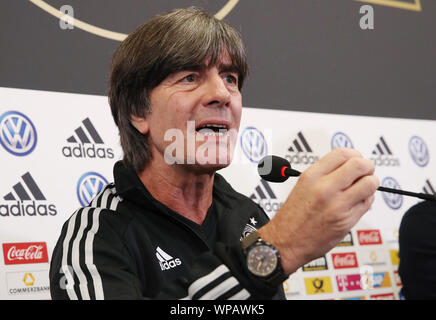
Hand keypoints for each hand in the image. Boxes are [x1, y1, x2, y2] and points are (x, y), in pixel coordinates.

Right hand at [258, 148, 378, 273]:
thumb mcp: (303, 185)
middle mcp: (325, 188)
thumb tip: (347, 165)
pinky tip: (356, 202)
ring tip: (363, 187)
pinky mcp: (347, 220)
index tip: (356, 159)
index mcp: (311, 176)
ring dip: (371, 183)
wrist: (285, 242)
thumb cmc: (292, 217)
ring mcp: (337, 205)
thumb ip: (324, 174)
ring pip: (370, 183)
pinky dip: (366, 200)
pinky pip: (368, 203)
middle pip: (360, 165)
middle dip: (367, 166)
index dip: (354, 154)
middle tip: (366, 171)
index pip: (342, 153)